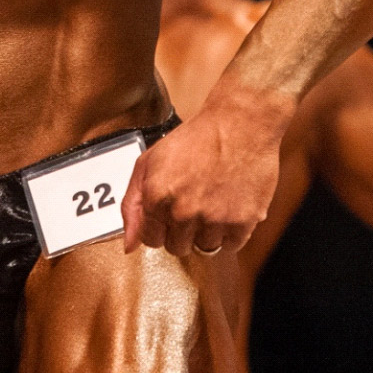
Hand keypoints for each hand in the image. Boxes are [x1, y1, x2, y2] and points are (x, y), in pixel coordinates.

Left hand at [121, 87, 293, 257]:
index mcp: (157, 196)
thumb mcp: (150, 160)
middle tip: (193, 204)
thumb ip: (132, 203)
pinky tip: (229, 209)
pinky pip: (230, 246)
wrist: (240, 123)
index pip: (151, 239)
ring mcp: (214, 218)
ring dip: (207, 232)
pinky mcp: (243, 221)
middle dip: (182, 230)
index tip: (170, 214)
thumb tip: (129, 245)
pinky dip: (230, 233)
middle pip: (177, 247)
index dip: (160, 227)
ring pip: (204, 248)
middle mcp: (184, 211)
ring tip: (213, 204)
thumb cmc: (196, 137)